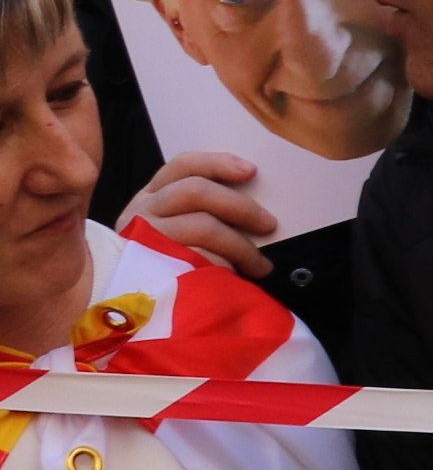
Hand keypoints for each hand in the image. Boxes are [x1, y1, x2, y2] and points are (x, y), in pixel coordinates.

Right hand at [124, 153, 280, 277]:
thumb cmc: (166, 262)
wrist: (127, 306)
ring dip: (240, 245)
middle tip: (270, 225)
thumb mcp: (177, 230)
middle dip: (242, 207)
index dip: (218, 163)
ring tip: (260, 266)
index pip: (184, 165)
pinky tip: (232, 277)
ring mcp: (142, 237)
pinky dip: (221, 265)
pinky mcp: (147, 266)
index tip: (252, 171)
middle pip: (197, 191)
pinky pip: (194, 258)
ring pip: (202, 226)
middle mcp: (142, 210)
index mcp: (153, 195)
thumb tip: (258, 213)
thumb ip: (204, 212)